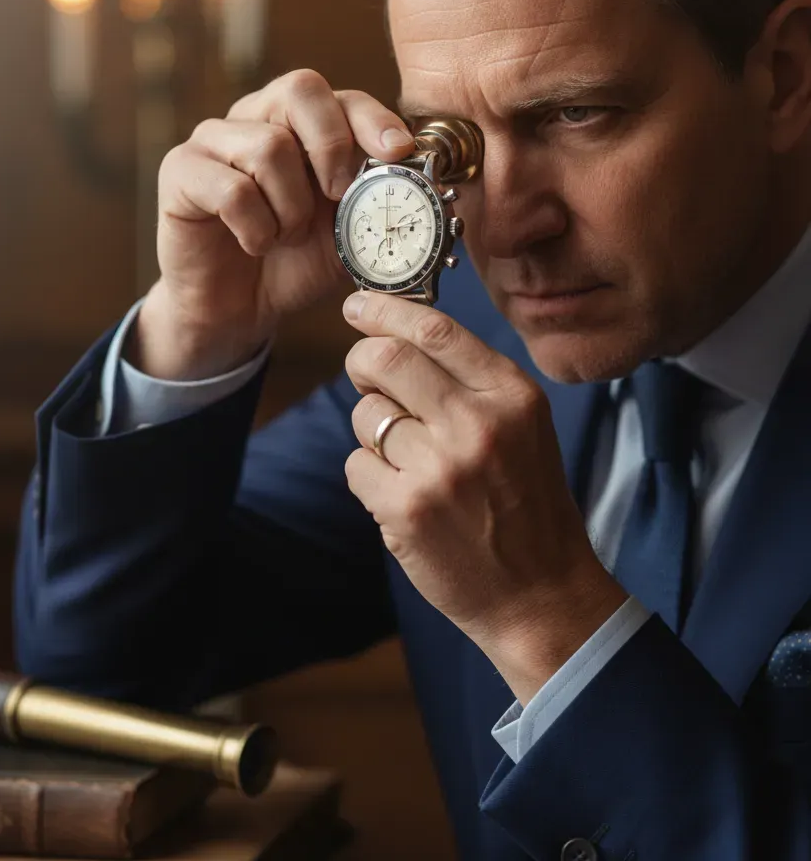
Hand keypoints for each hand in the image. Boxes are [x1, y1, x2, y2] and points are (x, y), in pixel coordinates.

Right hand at [133, 69, 414, 379]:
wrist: (238, 310)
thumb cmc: (293, 263)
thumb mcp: (350, 234)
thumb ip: (380, 205)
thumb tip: (429, 186)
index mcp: (302, 124)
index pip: (342, 96)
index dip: (373, 119)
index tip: (397, 153)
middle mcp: (256, 116)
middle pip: (300, 89)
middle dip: (332, 145)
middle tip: (337, 196)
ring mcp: (213, 139)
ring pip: (268, 146)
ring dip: (290, 207)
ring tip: (285, 237)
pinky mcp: (180, 171)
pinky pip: (231, 189)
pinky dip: (256, 229)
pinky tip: (255, 245)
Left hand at [341, 292, 626, 701]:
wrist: (543, 595)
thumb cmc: (527, 503)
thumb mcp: (523, 425)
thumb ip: (470, 379)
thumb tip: (395, 333)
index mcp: (512, 394)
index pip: (435, 329)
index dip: (385, 310)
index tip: (357, 305)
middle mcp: (478, 423)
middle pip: (385, 359)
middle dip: (362, 361)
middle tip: (366, 375)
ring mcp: (440, 467)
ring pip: (366, 414)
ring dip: (374, 432)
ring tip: (412, 461)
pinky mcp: (406, 509)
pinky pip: (357, 464)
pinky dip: (370, 477)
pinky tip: (405, 497)